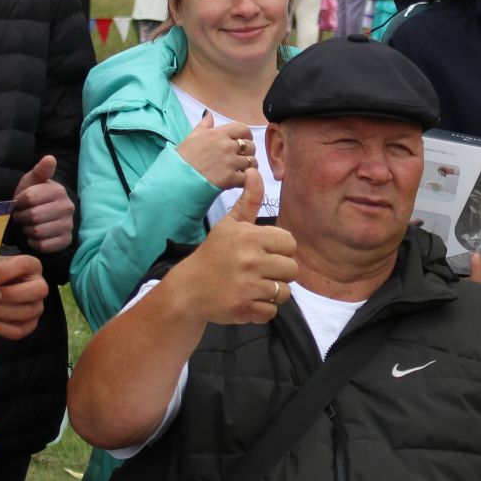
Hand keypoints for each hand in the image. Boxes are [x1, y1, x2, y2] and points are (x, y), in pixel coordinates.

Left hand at [0, 253, 47, 339]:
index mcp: (31, 266)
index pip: (25, 265)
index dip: (6, 272)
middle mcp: (39, 286)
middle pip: (38, 290)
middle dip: (12, 294)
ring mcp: (37, 306)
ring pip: (28, 311)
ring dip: (4, 311)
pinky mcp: (30, 324)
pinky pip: (20, 331)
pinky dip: (2, 328)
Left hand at [11, 155, 73, 254]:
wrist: (41, 217)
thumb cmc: (34, 197)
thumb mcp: (33, 181)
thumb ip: (40, 171)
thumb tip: (50, 158)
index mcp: (58, 191)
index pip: (29, 198)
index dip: (19, 202)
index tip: (20, 203)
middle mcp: (67, 207)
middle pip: (33, 216)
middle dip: (22, 218)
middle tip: (22, 216)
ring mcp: (68, 225)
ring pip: (38, 231)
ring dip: (27, 230)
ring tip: (28, 225)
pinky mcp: (66, 240)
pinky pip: (44, 245)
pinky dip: (34, 242)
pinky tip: (35, 236)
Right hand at [174, 169, 297, 323]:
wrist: (188, 289)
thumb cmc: (213, 254)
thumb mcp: (229, 225)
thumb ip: (248, 200)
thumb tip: (255, 171)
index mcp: (250, 237)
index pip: (289, 243)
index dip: (280, 249)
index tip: (264, 252)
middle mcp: (250, 260)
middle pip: (292, 269)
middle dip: (279, 271)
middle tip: (260, 271)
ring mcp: (248, 286)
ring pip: (284, 291)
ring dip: (273, 291)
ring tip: (255, 285)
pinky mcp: (245, 309)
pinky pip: (272, 310)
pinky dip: (263, 308)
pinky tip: (248, 299)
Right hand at [175, 113, 258, 190]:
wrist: (177, 179)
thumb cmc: (182, 159)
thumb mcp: (191, 137)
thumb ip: (204, 125)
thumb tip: (208, 114)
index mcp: (218, 134)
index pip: (243, 129)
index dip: (246, 135)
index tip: (244, 141)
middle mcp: (226, 146)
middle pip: (250, 146)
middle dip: (248, 152)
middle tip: (241, 158)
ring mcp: (230, 163)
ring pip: (251, 162)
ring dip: (248, 166)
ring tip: (240, 170)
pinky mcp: (230, 178)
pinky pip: (246, 177)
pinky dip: (244, 179)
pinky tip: (236, 180)